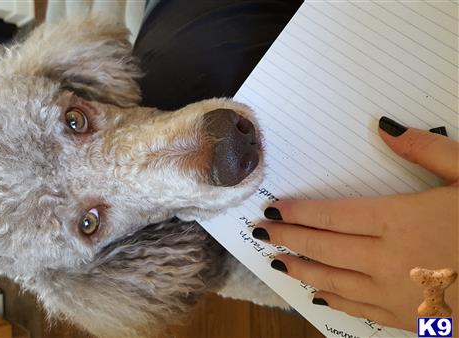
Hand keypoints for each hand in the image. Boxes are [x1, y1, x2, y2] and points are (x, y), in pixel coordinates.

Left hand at [255, 117, 457, 331]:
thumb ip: (428, 151)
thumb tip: (385, 126)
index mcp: (400, 220)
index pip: (332, 214)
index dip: (298, 211)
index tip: (274, 207)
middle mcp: (388, 258)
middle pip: (324, 246)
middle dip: (288, 237)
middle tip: (261, 232)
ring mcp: (396, 294)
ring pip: (334, 279)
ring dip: (300, 269)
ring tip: (275, 260)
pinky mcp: (410, 319)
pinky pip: (361, 309)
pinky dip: (335, 299)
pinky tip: (318, 293)